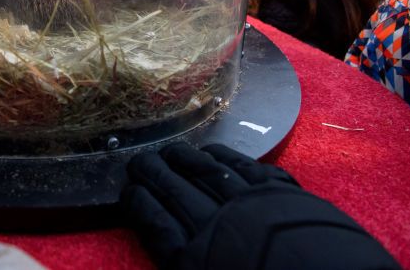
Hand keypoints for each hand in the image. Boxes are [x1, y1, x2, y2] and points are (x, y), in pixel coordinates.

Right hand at [121, 142, 399, 269]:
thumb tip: (179, 255)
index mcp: (196, 263)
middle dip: (152, 173)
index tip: (126, 192)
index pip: (154, 224)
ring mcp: (250, 205)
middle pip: (174, 191)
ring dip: (184, 159)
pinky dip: (225, 158)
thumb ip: (191, 266)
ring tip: (169, 150)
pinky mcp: (283, 194)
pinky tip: (214, 153)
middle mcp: (216, 226)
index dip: (137, 205)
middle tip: (138, 161)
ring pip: (206, 173)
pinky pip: (245, 167)